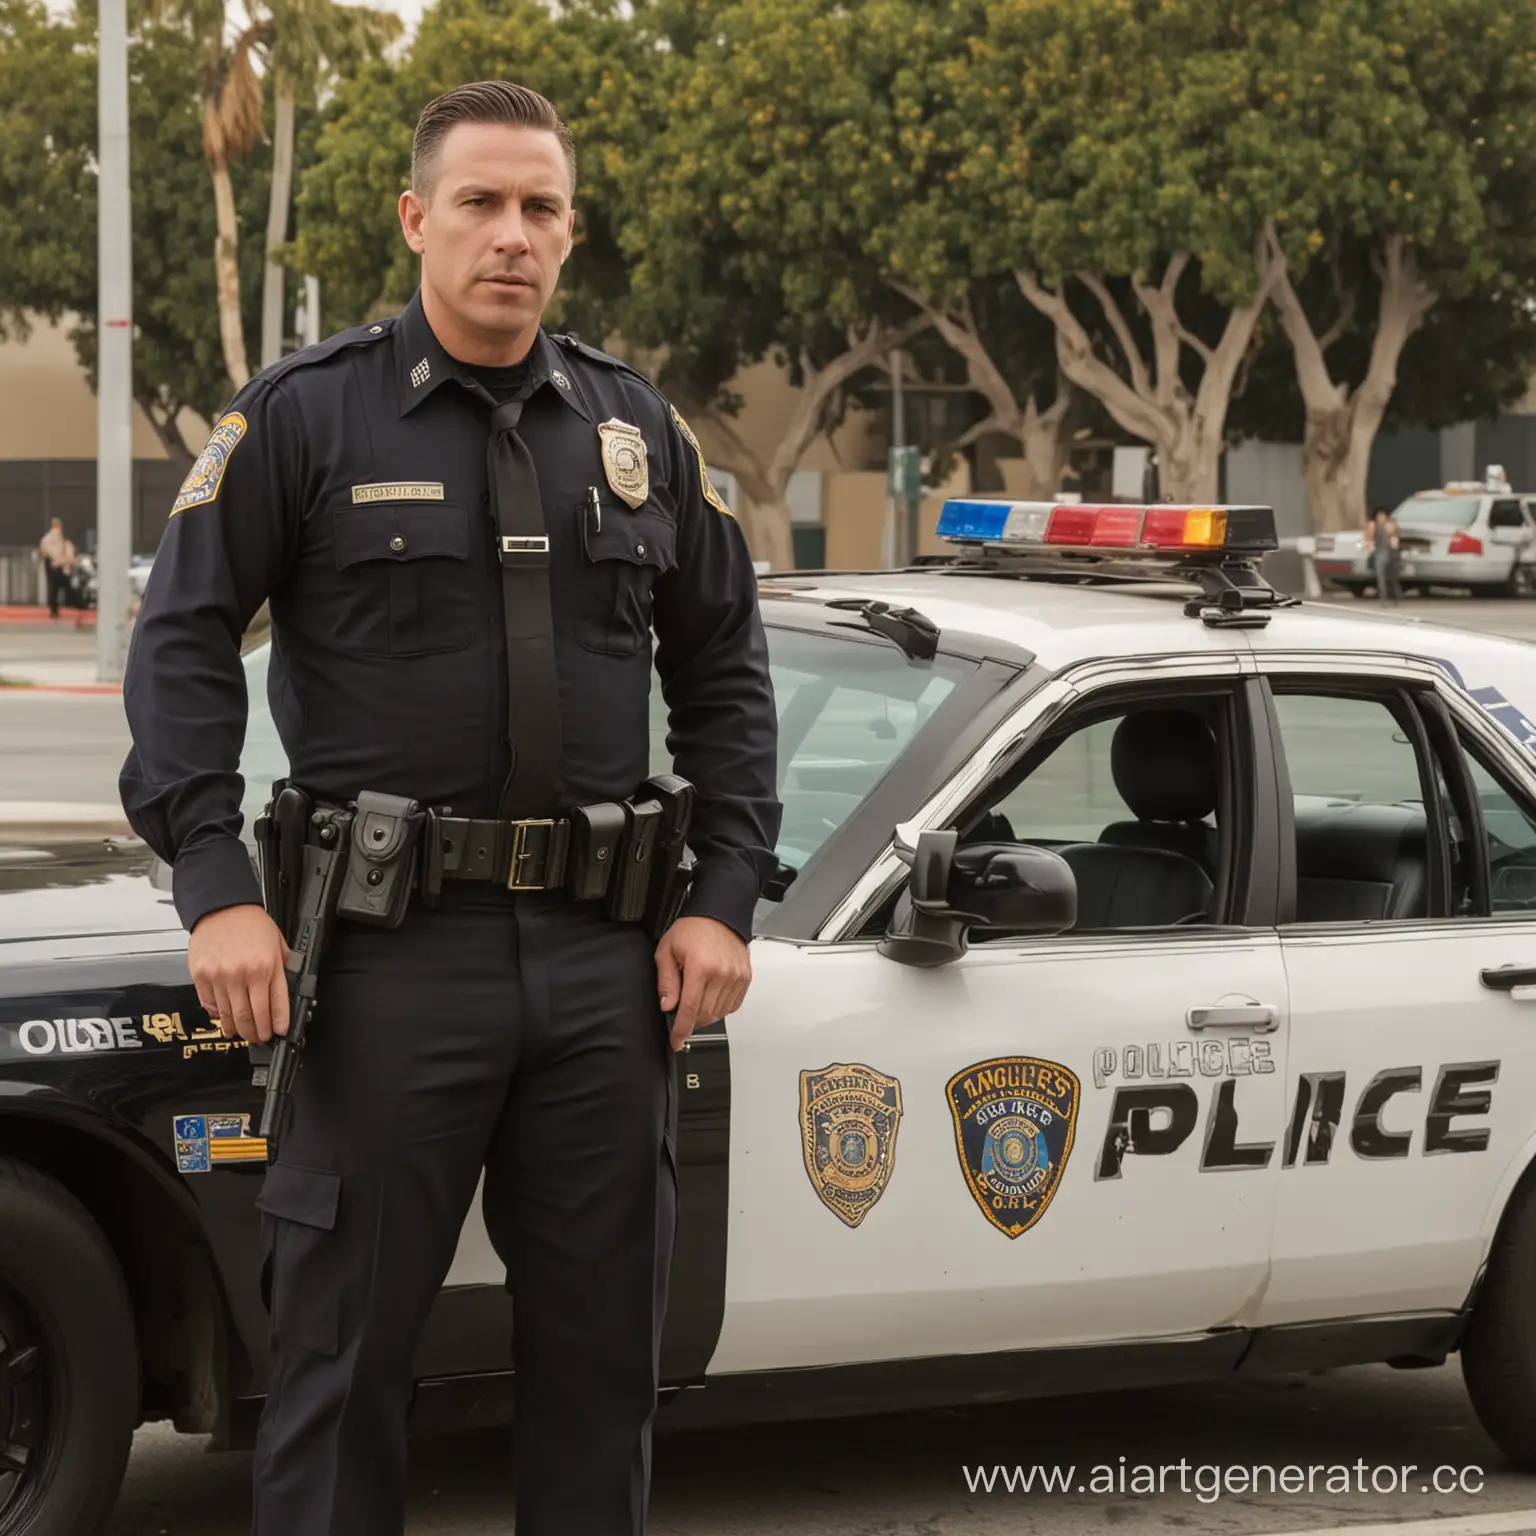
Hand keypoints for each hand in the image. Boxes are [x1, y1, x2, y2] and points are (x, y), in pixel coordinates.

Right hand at [188, 904, 290, 1044]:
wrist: (221, 907)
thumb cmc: (251, 923)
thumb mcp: (278, 943)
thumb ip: (283, 967)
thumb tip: (287, 991)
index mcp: (267, 966)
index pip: (276, 1005)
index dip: (279, 1023)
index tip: (279, 1032)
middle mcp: (244, 974)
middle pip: (252, 1017)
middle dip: (258, 1033)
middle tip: (260, 1037)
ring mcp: (221, 977)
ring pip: (230, 1016)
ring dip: (238, 1030)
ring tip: (244, 1033)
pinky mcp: (202, 977)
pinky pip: (210, 1006)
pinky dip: (218, 1017)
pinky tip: (225, 1020)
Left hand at [654, 916, 750, 1052]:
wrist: (719, 914)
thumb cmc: (693, 929)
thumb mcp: (667, 950)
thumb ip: (667, 981)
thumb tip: (667, 1005)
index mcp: (700, 968)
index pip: (689, 1009)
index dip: (681, 1030)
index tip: (676, 1041)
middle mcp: (722, 974)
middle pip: (704, 1015)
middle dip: (691, 1021)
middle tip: (681, 1014)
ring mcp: (736, 977)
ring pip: (719, 1013)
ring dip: (705, 1015)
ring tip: (696, 1000)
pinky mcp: (745, 978)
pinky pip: (732, 1006)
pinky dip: (720, 1008)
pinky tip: (711, 997)